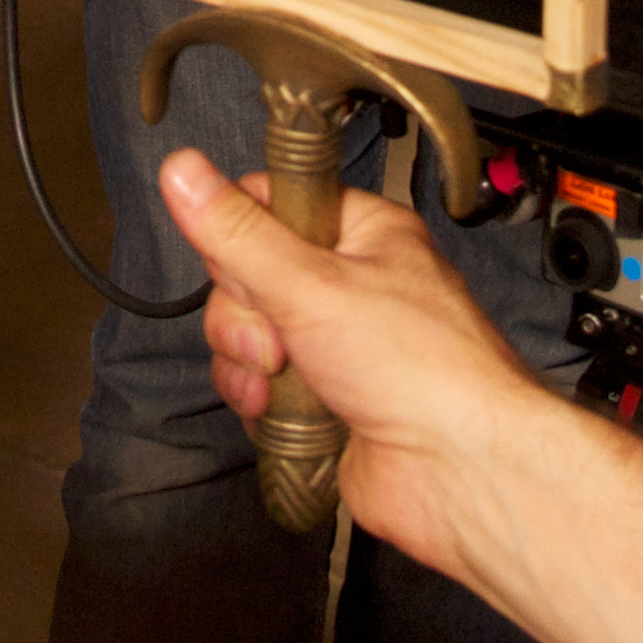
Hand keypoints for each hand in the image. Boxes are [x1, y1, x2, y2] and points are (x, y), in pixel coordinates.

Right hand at [161, 152, 556, 595]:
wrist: (458, 470)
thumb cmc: (423, 370)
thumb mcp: (312, 286)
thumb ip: (238, 233)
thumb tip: (184, 171)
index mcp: (362, 234)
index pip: (271, 203)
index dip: (240, 234)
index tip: (237, 261)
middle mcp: (350, 284)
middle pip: (247, 275)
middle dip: (244, 315)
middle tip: (274, 338)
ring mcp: (336, 345)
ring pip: (249, 335)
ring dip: (248, 363)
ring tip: (280, 379)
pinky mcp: (323, 398)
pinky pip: (262, 386)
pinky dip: (261, 401)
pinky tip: (280, 410)